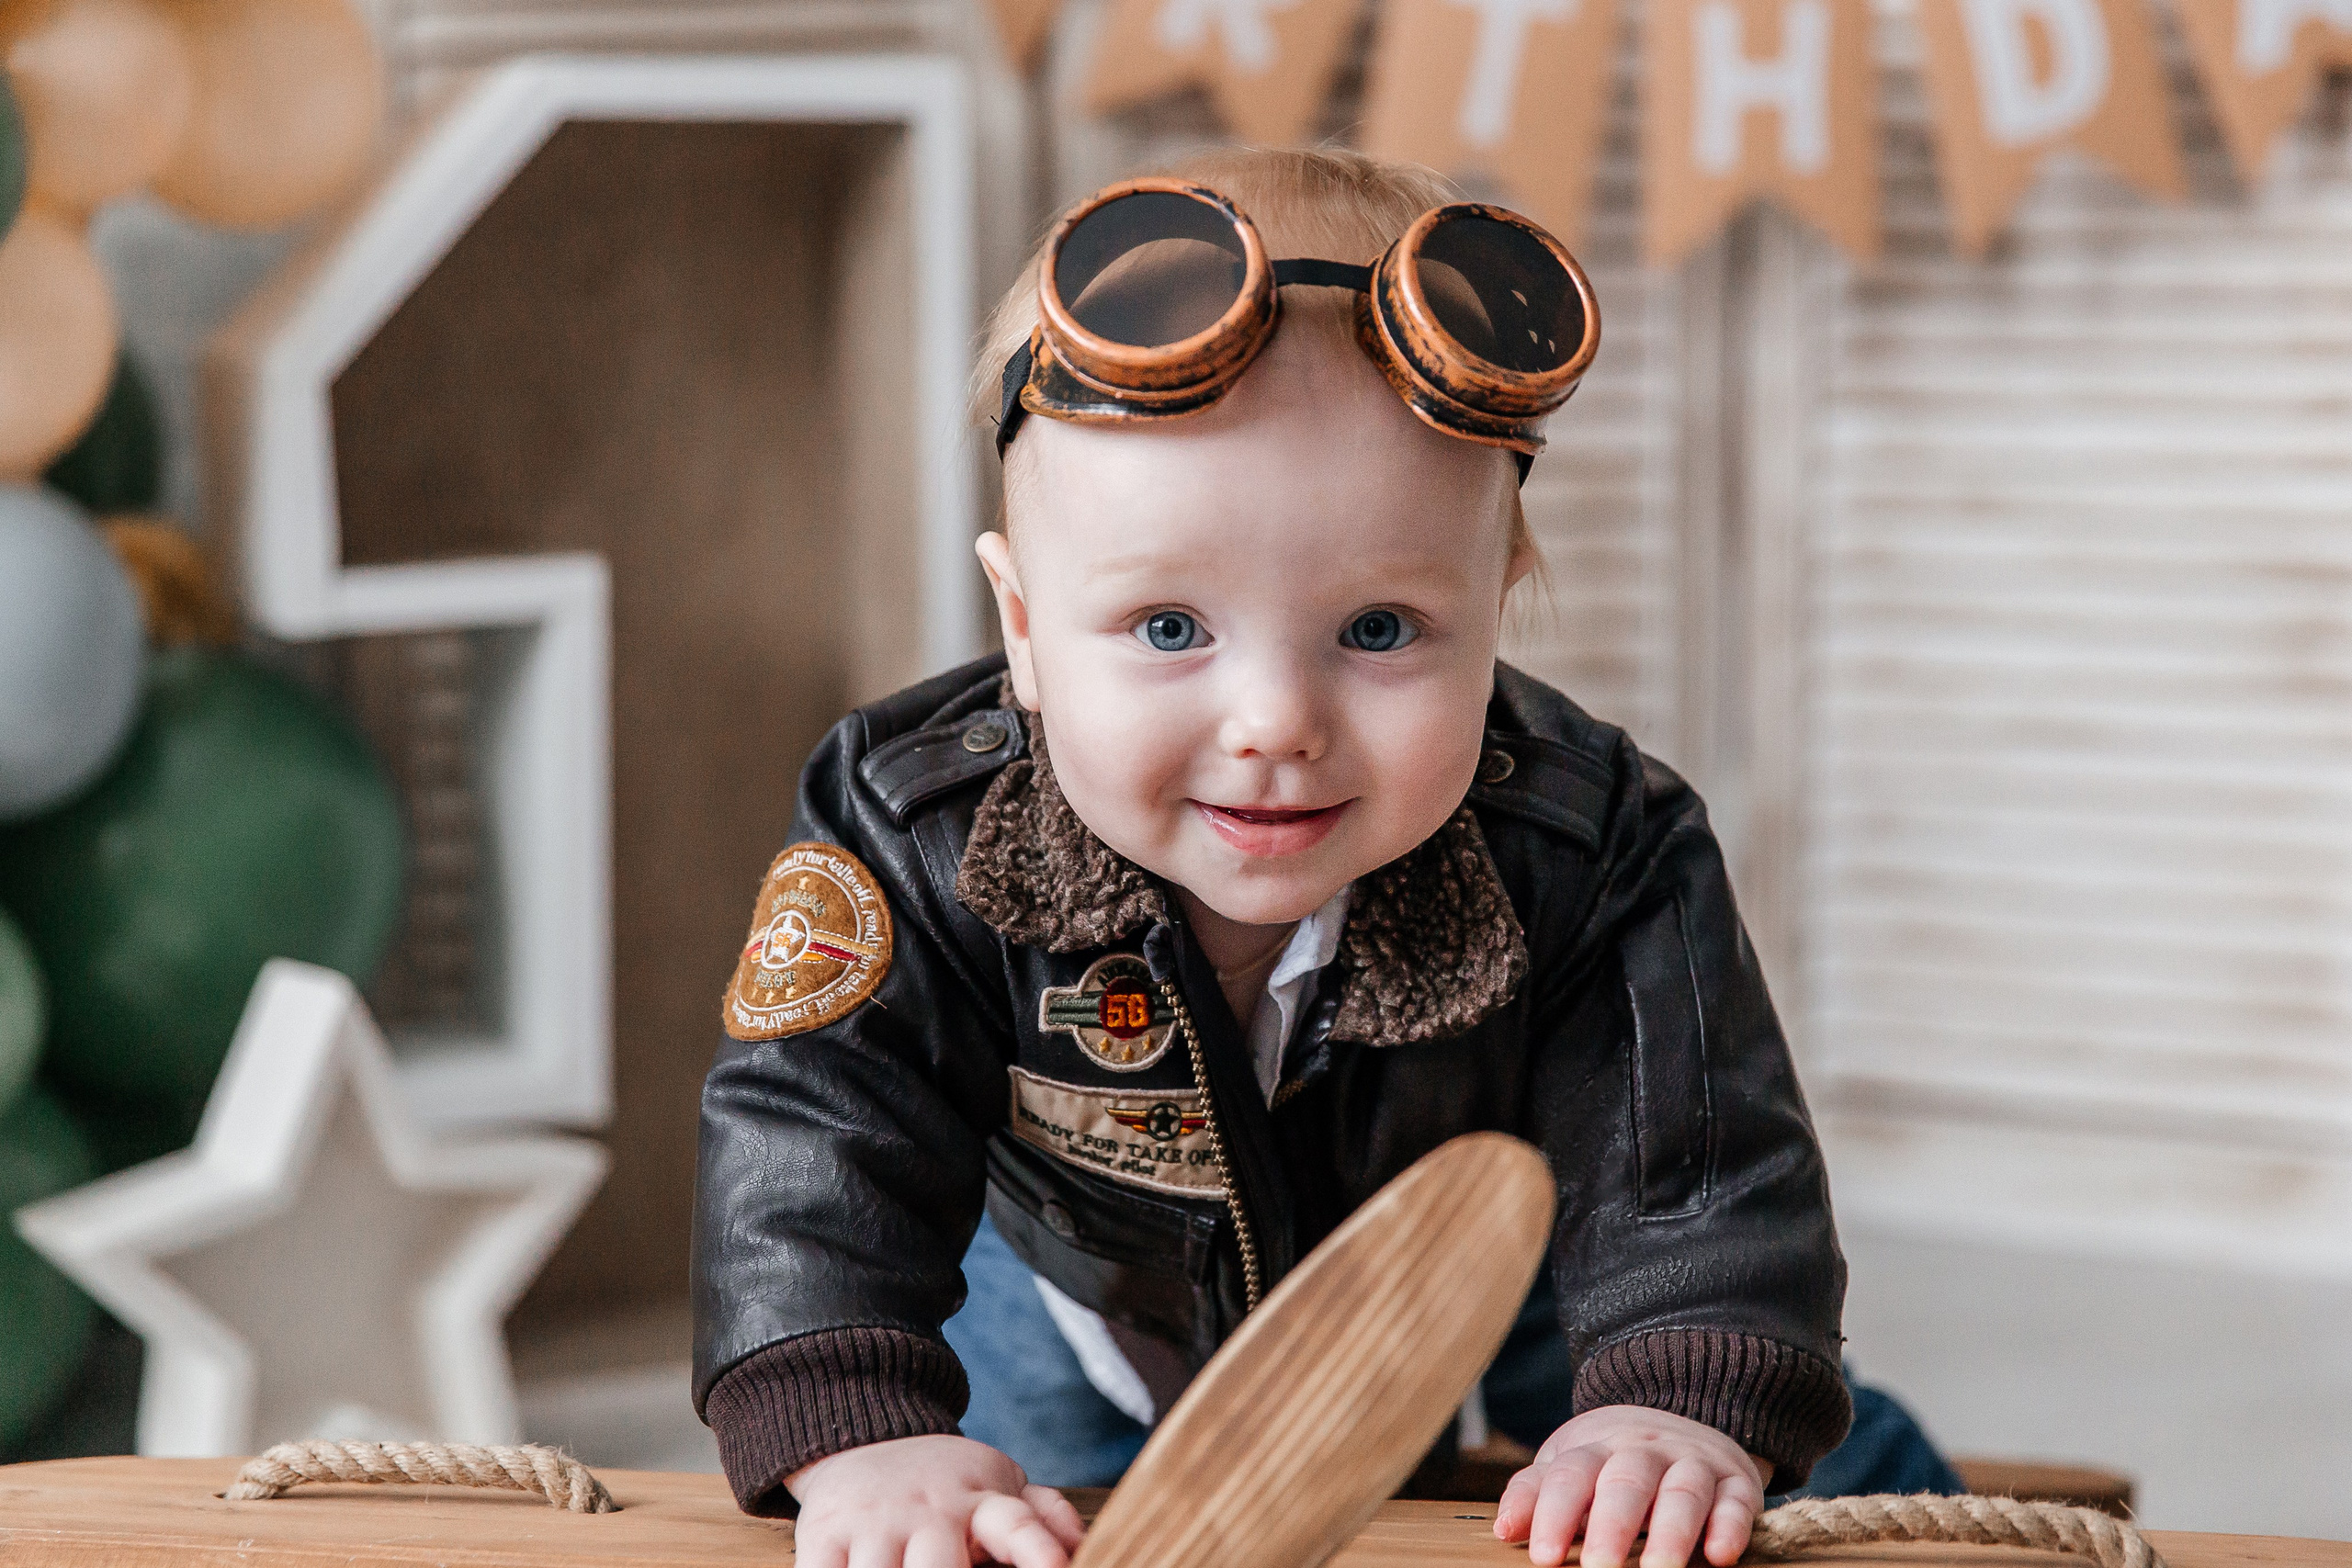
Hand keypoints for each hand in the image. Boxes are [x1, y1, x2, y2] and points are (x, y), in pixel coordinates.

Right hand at [787, 1434, 1086, 1567]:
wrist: (864, 1439)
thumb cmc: (948, 1486)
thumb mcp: (999, 1489)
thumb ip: (1044, 1518)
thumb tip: (1083, 1546)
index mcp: (982, 1500)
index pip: (1020, 1525)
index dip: (1040, 1551)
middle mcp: (930, 1509)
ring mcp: (875, 1520)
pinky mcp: (823, 1531)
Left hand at [1493, 1405, 1772, 1567]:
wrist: (1677, 1415)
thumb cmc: (1609, 1461)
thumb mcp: (1569, 1467)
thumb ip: (1535, 1494)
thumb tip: (1503, 1529)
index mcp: (1597, 1448)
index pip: (1572, 1475)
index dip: (1555, 1513)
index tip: (1543, 1555)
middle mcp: (1646, 1451)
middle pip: (1627, 1482)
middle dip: (1613, 1527)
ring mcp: (1694, 1463)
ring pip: (1683, 1493)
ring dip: (1671, 1534)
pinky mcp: (1736, 1484)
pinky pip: (1736, 1502)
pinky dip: (1730, 1527)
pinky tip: (1719, 1556)